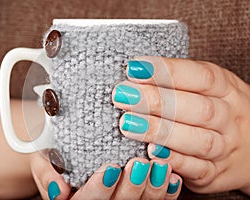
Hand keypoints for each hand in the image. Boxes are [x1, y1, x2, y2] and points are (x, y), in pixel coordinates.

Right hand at [30, 151, 181, 198]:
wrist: (67, 155)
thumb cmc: (55, 156)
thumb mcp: (43, 160)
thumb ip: (47, 174)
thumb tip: (59, 188)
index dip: (99, 190)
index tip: (110, 168)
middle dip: (131, 188)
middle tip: (139, 164)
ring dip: (153, 189)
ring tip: (160, 165)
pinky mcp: (138, 198)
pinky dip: (166, 191)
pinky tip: (172, 176)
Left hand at [112, 57, 249, 194]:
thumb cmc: (217, 109)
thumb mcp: (208, 89)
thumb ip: (178, 82)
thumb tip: (135, 74)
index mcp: (227, 89)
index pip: (201, 76)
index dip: (166, 71)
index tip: (134, 68)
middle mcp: (229, 117)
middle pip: (197, 108)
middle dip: (156, 101)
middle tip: (123, 95)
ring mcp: (225, 147)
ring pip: (197, 140)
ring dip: (159, 131)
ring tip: (127, 123)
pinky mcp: (216, 173)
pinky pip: (197, 169)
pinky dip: (174, 161)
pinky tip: (150, 152)